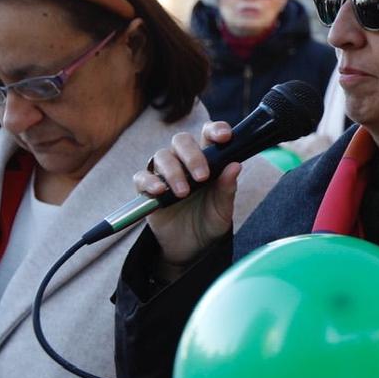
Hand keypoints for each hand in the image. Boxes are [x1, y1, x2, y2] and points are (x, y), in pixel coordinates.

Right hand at [137, 119, 240, 270]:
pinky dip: (150, 181)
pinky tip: (160, 191)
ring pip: (162, 156)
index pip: (209, 135)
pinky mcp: (147, 189)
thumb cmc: (210, 221)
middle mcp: (184, 161)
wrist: (191, 247)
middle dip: (193, 155)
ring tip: (183, 192)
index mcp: (208, 160)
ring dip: (173, 171)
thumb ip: (227, 188)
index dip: (216, 130)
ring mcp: (164, 173)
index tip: (225, 137)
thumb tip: (236, 165)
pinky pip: (142, 177)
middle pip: (181, 140)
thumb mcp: (223, 209)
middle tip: (202, 176)